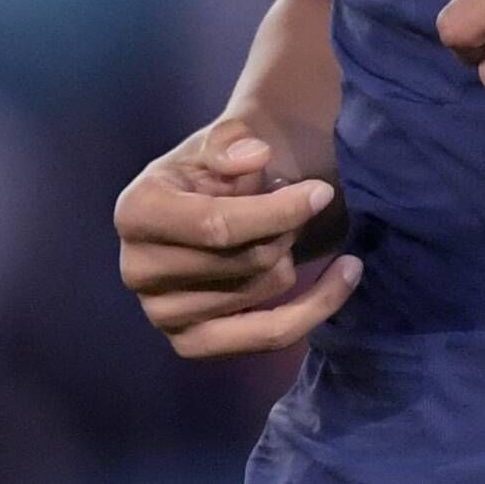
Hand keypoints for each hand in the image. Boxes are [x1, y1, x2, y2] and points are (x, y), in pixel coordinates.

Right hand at [112, 115, 360, 357]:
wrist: (206, 204)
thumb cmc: (214, 170)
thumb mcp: (218, 141)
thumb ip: (231, 141)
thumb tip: (255, 155)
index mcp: (137, 213)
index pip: (217, 226)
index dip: (277, 211)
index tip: (322, 193)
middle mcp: (138, 271)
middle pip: (247, 260)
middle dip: (285, 229)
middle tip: (295, 204)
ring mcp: (162, 315)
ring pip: (264, 291)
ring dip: (290, 256)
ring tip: (283, 229)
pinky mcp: (192, 344)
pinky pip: (269, 336)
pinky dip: (316, 307)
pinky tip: (347, 273)